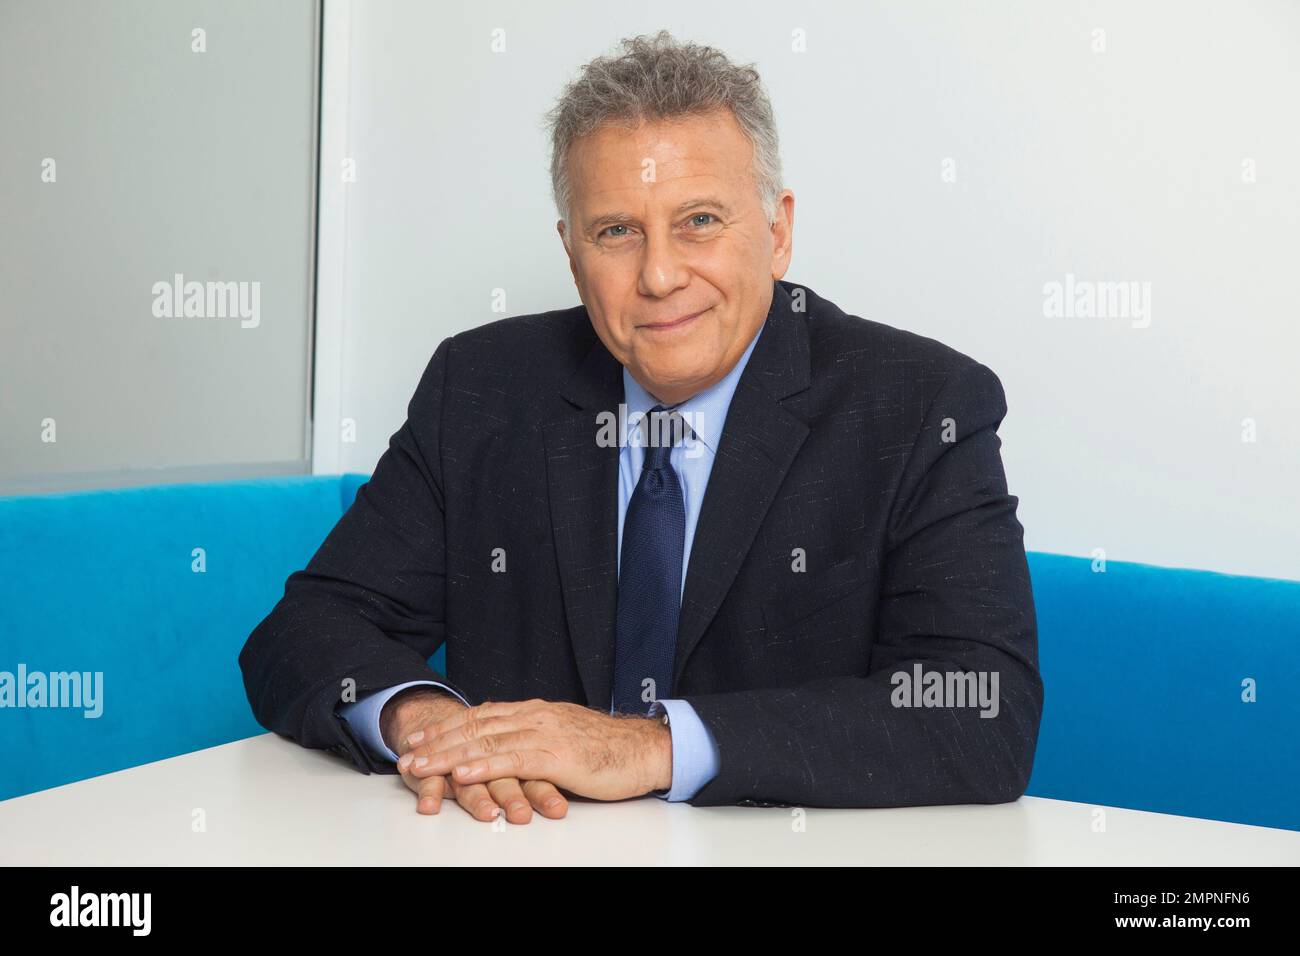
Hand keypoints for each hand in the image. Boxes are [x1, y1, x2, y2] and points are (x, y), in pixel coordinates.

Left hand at [397, 698, 672, 800]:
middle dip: (437, 741)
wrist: (646, 750)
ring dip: (449, 754)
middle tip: (406, 754)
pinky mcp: (557, 756)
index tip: (421, 736)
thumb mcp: (565, 736)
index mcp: (536, 712)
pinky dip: (483, 764)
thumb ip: (536, 737)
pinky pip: (512, 759)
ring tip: (422, 766)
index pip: (482, 715)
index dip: (448, 725)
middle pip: (475, 726)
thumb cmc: (609, 749)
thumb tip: (509, 744)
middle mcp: (535, 716)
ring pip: (487, 741)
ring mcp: (545, 734)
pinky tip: (463, 772)